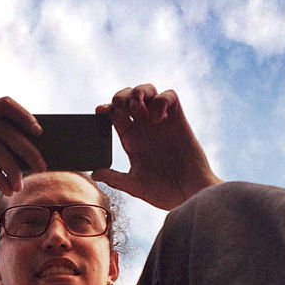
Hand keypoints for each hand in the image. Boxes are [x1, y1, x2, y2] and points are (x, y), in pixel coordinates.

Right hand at [0, 97, 46, 196]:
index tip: (39, 132)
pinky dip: (0, 178)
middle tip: (42, 167)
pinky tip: (7, 189)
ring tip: (20, 186)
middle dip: (28, 150)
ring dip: (14, 170)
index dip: (24, 115)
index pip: (4, 103)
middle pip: (7, 129)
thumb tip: (30, 154)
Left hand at [93, 84, 220, 209]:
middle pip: (129, 98)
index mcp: (132, 140)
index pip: (115, 116)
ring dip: (139, 92)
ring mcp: (162, 123)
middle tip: (122, 108)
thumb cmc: (165, 193)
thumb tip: (94, 173)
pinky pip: (169, 96)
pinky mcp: (179, 120)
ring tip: (137, 109)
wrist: (190, 194)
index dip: (106, 109)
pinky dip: (160, 100)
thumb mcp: (136, 186)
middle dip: (121, 96)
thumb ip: (116, 179)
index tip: (100, 112)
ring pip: (148, 91)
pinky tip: (157, 118)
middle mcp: (145, 128)